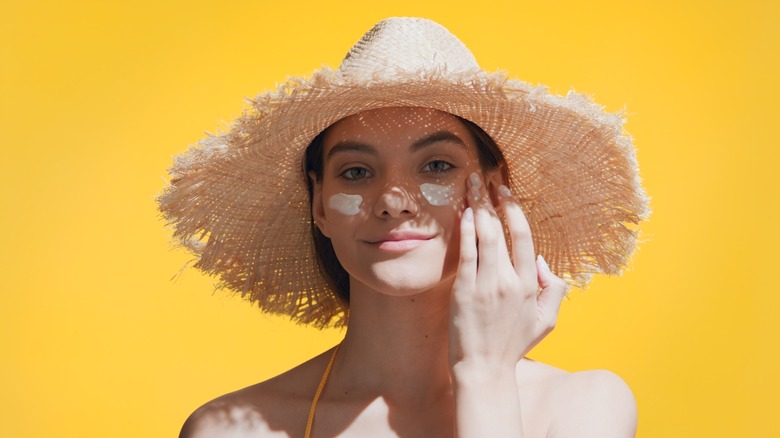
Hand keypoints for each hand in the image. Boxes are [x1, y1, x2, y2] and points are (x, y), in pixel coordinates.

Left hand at [449, 172, 568, 373]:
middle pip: (503, 230)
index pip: (524, 237)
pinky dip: (464, 230)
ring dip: (477, 207)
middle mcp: (510, 281)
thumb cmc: (512, 345)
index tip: (505, 192)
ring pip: (484, 236)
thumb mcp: (546, 321)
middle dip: (494, 200)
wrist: (484, 368)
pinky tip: (462, 213)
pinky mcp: (464, 290)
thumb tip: (542, 262)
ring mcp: (486, 285)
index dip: (515, 211)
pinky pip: (466, 253)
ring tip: (470, 186)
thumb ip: (553, 290)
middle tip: (486, 179)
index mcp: (529, 285)